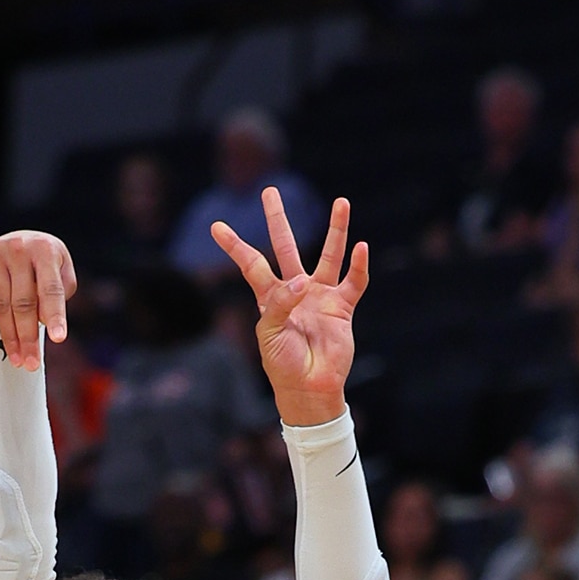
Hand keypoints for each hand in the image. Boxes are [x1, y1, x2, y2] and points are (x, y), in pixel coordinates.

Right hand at [0, 230, 74, 367]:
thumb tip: (42, 321)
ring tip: (17, 359)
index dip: (55, 315)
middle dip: (28, 337)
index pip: (50, 289)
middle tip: (32, 363)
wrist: (21, 238)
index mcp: (44, 250)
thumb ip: (59, 294)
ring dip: (9, 336)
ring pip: (3, 305)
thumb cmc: (45, 262)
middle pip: (24, 303)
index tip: (58, 338)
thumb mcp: (62, 269)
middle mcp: (19, 249)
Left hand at [211, 189, 369, 425]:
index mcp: (270, 297)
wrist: (309, 388)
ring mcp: (320, 296)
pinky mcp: (342, 307)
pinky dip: (359, 266)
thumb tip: (302, 283)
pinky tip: (362, 247)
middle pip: (285, 245)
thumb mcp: (271, 335)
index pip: (250, 264)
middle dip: (277, 219)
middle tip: (269, 191)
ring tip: (342, 202)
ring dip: (337, 230)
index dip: (234, 246)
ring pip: (329, 255)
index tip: (216, 226)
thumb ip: (281, 305)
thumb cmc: (283, 365)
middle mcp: (295, 290)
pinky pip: (354, 282)